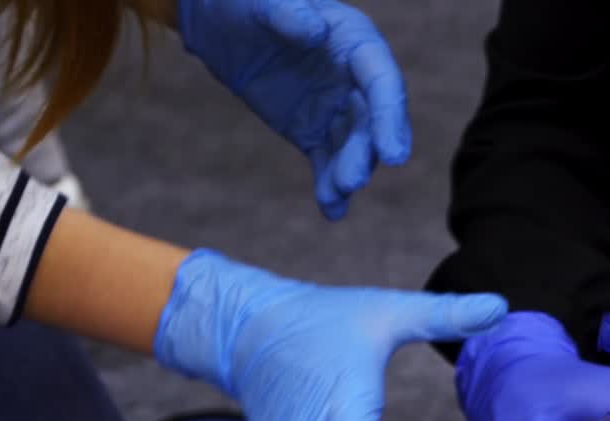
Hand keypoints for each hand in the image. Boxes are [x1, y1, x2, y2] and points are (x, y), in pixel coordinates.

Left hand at [178, 0, 408, 219]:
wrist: (216, 22)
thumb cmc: (244, 1)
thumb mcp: (261, 1)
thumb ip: (288, 13)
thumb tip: (316, 31)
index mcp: (353, 42)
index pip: (382, 82)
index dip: (390, 118)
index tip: (393, 156)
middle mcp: (353, 79)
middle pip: (371, 122)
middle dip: (364, 153)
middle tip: (351, 181)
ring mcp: (335, 109)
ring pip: (351, 147)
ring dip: (348, 173)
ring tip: (335, 196)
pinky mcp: (313, 132)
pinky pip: (326, 162)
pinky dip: (329, 186)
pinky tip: (331, 211)